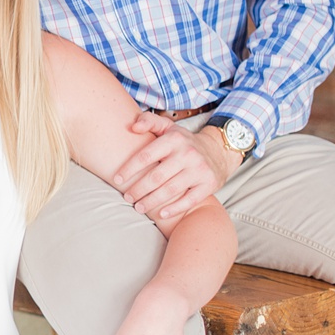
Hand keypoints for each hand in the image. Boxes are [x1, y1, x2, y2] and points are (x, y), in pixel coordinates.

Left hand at [112, 113, 239, 219]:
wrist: (217, 151)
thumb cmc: (183, 142)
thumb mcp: (168, 127)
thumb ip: (148, 121)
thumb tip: (132, 127)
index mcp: (174, 139)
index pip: (146, 156)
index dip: (129, 169)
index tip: (117, 180)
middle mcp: (187, 154)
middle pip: (156, 177)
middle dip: (138, 189)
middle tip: (127, 197)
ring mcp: (199, 170)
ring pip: (170, 190)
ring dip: (151, 201)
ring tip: (138, 207)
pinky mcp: (209, 184)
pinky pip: (190, 200)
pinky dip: (175, 208)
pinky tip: (161, 214)